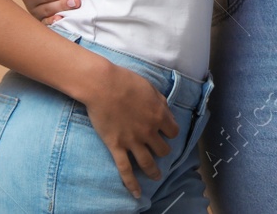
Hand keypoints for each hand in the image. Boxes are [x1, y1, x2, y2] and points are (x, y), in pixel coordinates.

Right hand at [82, 61, 180, 198]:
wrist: (103, 85)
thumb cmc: (126, 81)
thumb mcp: (150, 87)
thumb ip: (160, 101)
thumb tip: (166, 110)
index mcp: (159, 115)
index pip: (173, 132)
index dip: (170, 133)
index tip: (166, 133)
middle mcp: (149, 131)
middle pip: (163, 150)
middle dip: (162, 151)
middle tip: (158, 150)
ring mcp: (133, 141)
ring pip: (148, 163)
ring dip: (154, 172)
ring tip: (156, 177)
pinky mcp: (117, 147)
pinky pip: (126, 170)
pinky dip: (132, 184)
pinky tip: (137, 194)